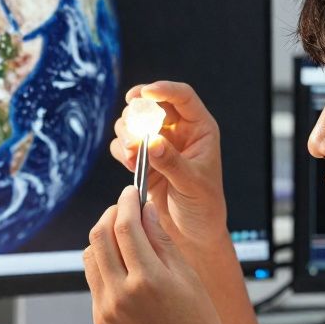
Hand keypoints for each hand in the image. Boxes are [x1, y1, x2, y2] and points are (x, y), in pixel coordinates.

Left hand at [84, 185, 233, 323]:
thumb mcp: (189, 280)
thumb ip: (163, 243)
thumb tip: (146, 212)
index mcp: (148, 280)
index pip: (124, 224)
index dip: (126, 202)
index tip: (132, 192)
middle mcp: (121, 294)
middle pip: (99, 236)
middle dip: (110, 214)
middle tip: (125, 208)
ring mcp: (106, 310)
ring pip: (90, 257)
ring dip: (103, 238)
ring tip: (125, 235)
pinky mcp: (101, 322)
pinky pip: (94, 281)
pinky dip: (104, 263)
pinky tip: (124, 264)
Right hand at [111, 81, 226, 253]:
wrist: (192, 233)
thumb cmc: (203, 206)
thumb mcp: (192, 184)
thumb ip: (172, 162)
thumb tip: (152, 141)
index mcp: (199, 129)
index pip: (181, 96)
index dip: (162, 90)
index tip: (143, 94)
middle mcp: (178, 132)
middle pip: (151, 106)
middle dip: (136, 116)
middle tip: (131, 135)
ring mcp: (158, 144)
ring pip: (133, 123)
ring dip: (126, 134)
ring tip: (131, 155)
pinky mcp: (142, 159)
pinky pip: (123, 144)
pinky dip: (121, 151)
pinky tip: (131, 166)